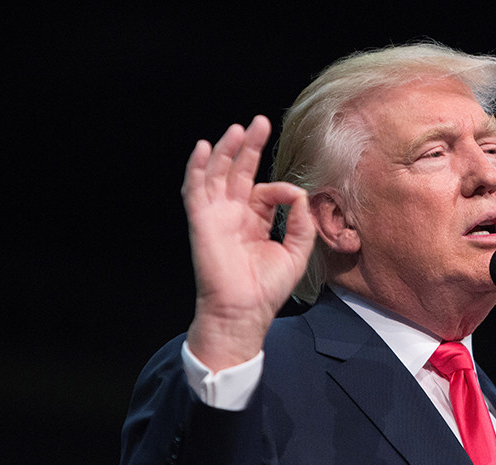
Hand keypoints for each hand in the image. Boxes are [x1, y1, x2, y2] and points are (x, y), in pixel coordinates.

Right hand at [182, 115, 314, 370]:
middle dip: (249, 146)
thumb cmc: (267, 287)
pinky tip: (204, 148)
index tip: (292, 197)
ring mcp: (216, 216)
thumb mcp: (296, 250)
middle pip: (238, 172)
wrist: (244, 311)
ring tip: (237, 129)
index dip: (280, 188)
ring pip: (217, 174)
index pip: (265, 190)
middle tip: (259, 122)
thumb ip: (300, 220)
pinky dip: (197, 168)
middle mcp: (233, 215)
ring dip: (225, 150)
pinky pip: (195, 190)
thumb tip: (297, 193)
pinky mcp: (202, 221)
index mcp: (253, 221)